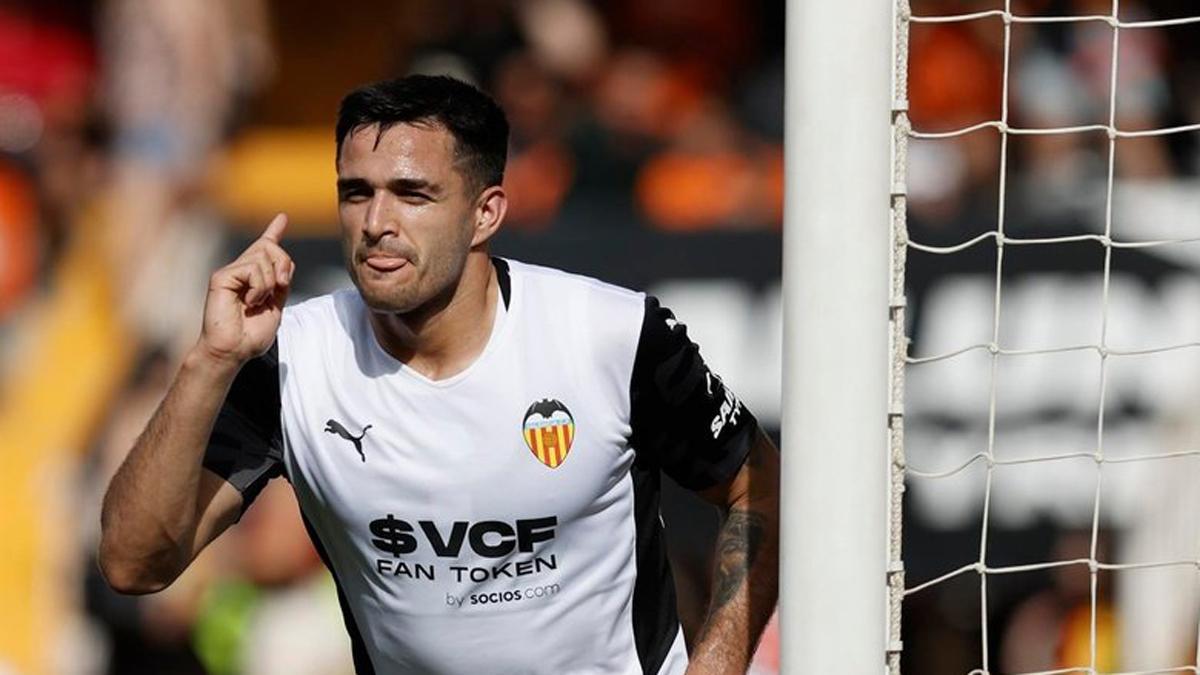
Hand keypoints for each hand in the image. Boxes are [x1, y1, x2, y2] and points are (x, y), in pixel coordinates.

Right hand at [196, 213, 292, 365]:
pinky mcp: (221, 277)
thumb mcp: (276, 307)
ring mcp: (230, 272)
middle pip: (271, 247)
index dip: (274, 231)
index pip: (264, 248)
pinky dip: (259, 287)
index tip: (283, 218)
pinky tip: (249, 302)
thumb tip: (288, 263)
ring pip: (263, 257)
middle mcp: (241, 271)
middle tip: (282, 286)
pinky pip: (252, 269)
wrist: (233, 351)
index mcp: (254, 278)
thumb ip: (281, 284)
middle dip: (284, 264)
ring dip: (271, 282)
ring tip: (258, 302)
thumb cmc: (250, 335)